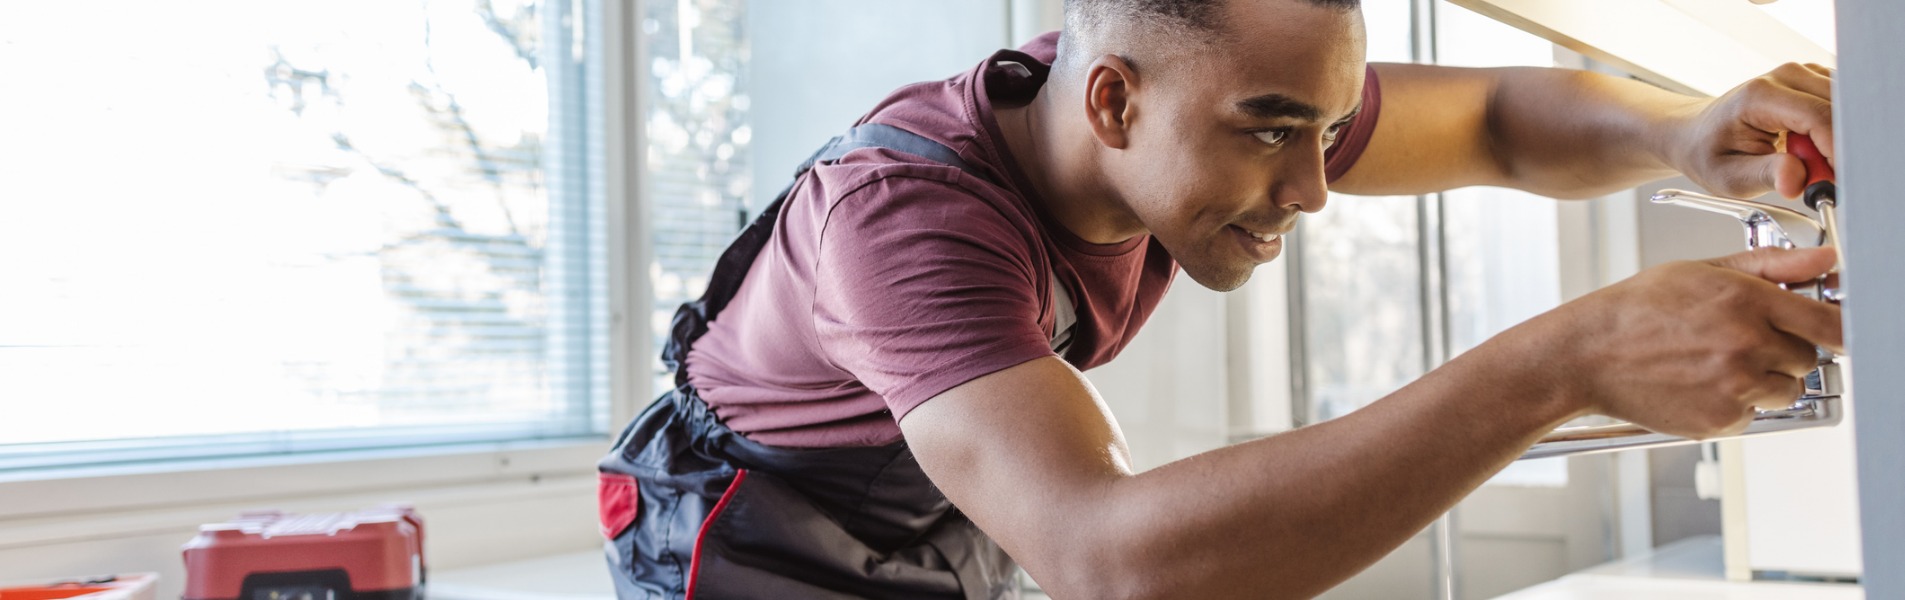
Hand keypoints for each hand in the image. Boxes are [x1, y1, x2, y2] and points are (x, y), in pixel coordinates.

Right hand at [1549, 247, 1841, 438]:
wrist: (1586, 354)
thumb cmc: (1636, 310)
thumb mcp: (1702, 271)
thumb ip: (1771, 265)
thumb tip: (1824, 262)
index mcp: (1748, 301)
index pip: (1830, 323)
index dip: (1838, 329)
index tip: (1836, 332)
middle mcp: (1747, 345)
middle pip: (1807, 359)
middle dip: (1784, 352)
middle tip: (1741, 343)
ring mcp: (1735, 386)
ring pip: (1784, 391)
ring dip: (1763, 381)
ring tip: (1715, 365)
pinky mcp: (1721, 420)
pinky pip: (1753, 416)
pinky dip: (1734, 405)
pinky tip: (1698, 385)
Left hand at [1667, 63, 1834, 199]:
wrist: (1695, 133)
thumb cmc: (1708, 153)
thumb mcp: (1729, 176)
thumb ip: (1766, 176)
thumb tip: (1795, 181)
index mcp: (1760, 96)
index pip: (1818, 117)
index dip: (1836, 151)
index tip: (1837, 180)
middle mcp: (1785, 76)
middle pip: (1840, 109)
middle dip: (1840, 147)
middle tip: (1821, 176)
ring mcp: (1801, 75)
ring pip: (1848, 106)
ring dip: (1840, 138)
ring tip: (1809, 161)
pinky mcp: (1813, 81)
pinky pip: (1843, 106)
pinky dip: (1837, 130)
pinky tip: (1813, 146)